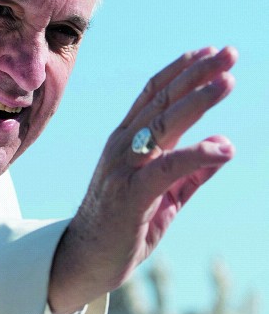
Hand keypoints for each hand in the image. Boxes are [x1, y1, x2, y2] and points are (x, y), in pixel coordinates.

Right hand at [48, 46, 236, 313]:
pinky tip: (224, 149)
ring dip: (198, 100)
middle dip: (198, 74)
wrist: (83, 261)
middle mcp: (122, 144)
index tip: (208, 52)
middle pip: (163, 99)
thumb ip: (191, 171)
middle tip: (229, 53)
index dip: (181, 71)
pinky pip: (168, 167)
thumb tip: (225, 145)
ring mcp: (124, 166)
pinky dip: (197, 154)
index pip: (154, 93)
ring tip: (228, 81)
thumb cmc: (122, 226)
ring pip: (164, 123)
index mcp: (125, 140)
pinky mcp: (131, 194)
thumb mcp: (163, 194)